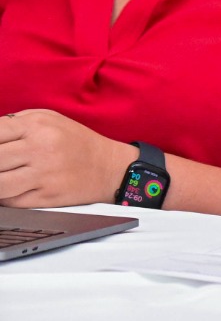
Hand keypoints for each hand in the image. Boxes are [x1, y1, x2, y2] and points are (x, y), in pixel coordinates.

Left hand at [0, 110, 133, 206]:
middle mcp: (41, 148)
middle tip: (1, 164)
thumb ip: (15, 123)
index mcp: (38, 126)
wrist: (109, 167)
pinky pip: (11, 201)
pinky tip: (10, 189)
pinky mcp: (46, 197)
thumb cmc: (76, 141)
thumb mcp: (49, 119)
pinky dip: (5, 197)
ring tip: (4, 176)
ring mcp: (44, 175)